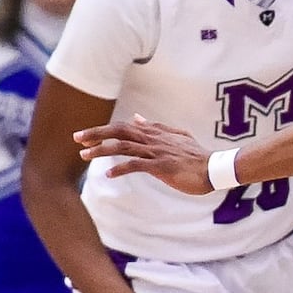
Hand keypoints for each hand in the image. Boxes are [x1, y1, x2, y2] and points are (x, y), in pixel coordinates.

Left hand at [75, 116, 214, 194]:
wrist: (215, 169)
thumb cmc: (197, 156)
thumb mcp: (176, 136)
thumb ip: (156, 127)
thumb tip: (138, 118)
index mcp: (155, 133)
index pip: (125, 126)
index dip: (103, 129)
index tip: (86, 135)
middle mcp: (153, 139)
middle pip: (119, 132)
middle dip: (96, 134)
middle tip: (76, 139)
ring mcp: (157, 152)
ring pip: (123, 147)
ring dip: (102, 150)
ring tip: (84, 155)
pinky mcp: (162, 166)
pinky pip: (136, 165)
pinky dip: (121, 168)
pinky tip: (109, 174)